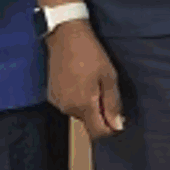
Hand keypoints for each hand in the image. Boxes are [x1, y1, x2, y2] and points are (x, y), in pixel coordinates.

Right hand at [45, 23, 124, 137]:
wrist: (66, 36)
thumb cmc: (91, 54)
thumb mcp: (109, 77)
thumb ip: (113, 104)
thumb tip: (117, 126)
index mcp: (83, 105)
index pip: (98, 133)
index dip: (110, 129)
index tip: (117, 117)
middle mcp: (67, 108)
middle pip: (89, 123)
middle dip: (100, 113)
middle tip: (105, 89)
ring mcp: (57, 102)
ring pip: (79, 113)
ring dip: (88, 105)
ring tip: (91, 82)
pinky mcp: (51, 95)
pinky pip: (68, 104)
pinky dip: (76, 98)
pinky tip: (79, 81)